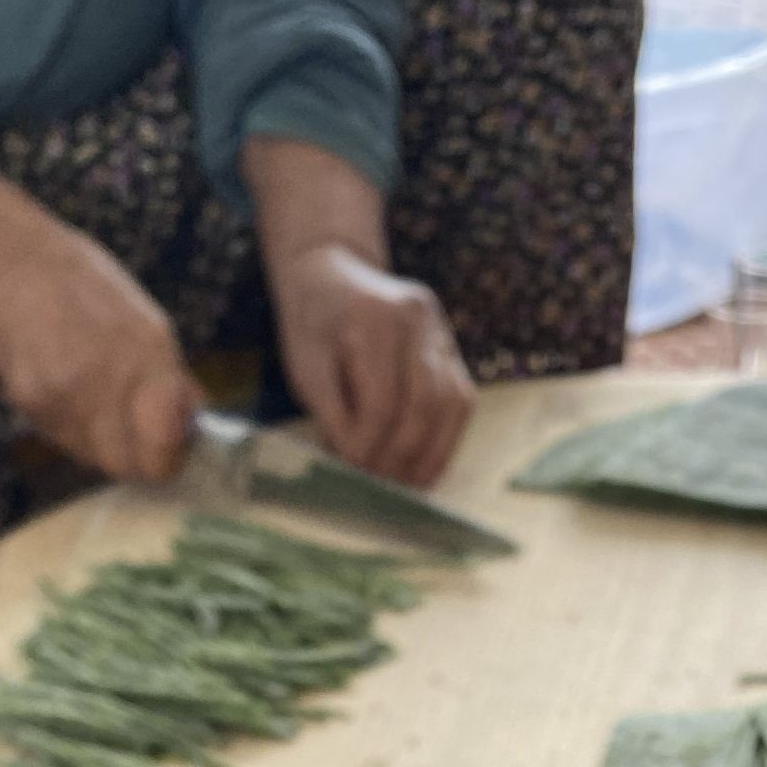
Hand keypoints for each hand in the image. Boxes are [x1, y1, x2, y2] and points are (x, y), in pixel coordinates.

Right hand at [0, 152, 199, 483]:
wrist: (14, 260)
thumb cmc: (90, 289)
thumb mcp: (149, 325)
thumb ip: (173, 382)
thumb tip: (195, 430)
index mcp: (148, 356)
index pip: (162, 452)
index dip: (168, 458)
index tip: (169, 448)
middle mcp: (106, 380)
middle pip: (126, 467)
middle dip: (135, 456)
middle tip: (134, 431)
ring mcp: (64, 394)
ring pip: (92, 458)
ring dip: (100, 440)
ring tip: (92, 393)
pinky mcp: (30, 400)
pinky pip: (61, 436)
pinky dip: (69, 422)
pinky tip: (63, 382)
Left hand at [272, 244, 473, 485]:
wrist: (334, 276)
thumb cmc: (313, 324)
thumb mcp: (305, 366)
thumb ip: (332, 413)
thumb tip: (358, 465)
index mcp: (374, 315)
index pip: (381, 400)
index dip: (369, 446)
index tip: (352, 472)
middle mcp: (419, 317)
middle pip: (422, 406)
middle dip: (401, 458)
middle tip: (380, 490)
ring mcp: (443, 332)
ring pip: (451, 407)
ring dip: (430, 457)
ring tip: (405, 488)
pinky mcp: (454, 351)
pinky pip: (461, 404)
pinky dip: (445, 442)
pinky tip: (424, 468)